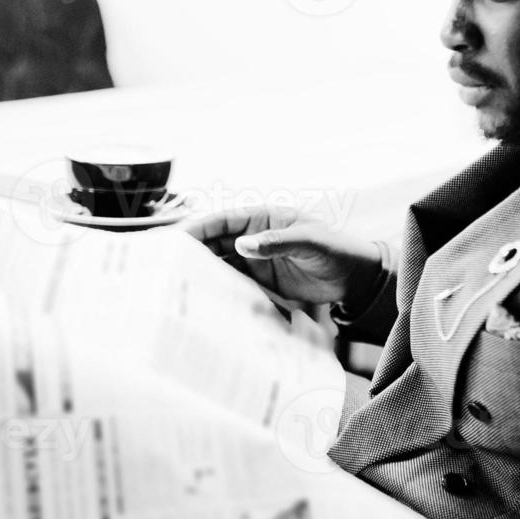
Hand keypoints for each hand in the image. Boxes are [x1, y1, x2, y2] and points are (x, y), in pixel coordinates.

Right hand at [180, 207, 382, 307]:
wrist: (355, 279)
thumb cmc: (337, 251)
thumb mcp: (310, 242)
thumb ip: (277, 243)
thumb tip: (242, 245)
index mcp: (263, 217)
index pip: (222, 220)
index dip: (197, 228)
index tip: (175, 238)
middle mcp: (253, 237)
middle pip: (214, 243)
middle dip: (190, 252)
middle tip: (164, 265)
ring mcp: (255, 260)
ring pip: (219, 264)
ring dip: (200, 273)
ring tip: (176, 285)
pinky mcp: (260, 282)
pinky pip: (233, 284)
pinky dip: (218, 290)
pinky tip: (203, 301)